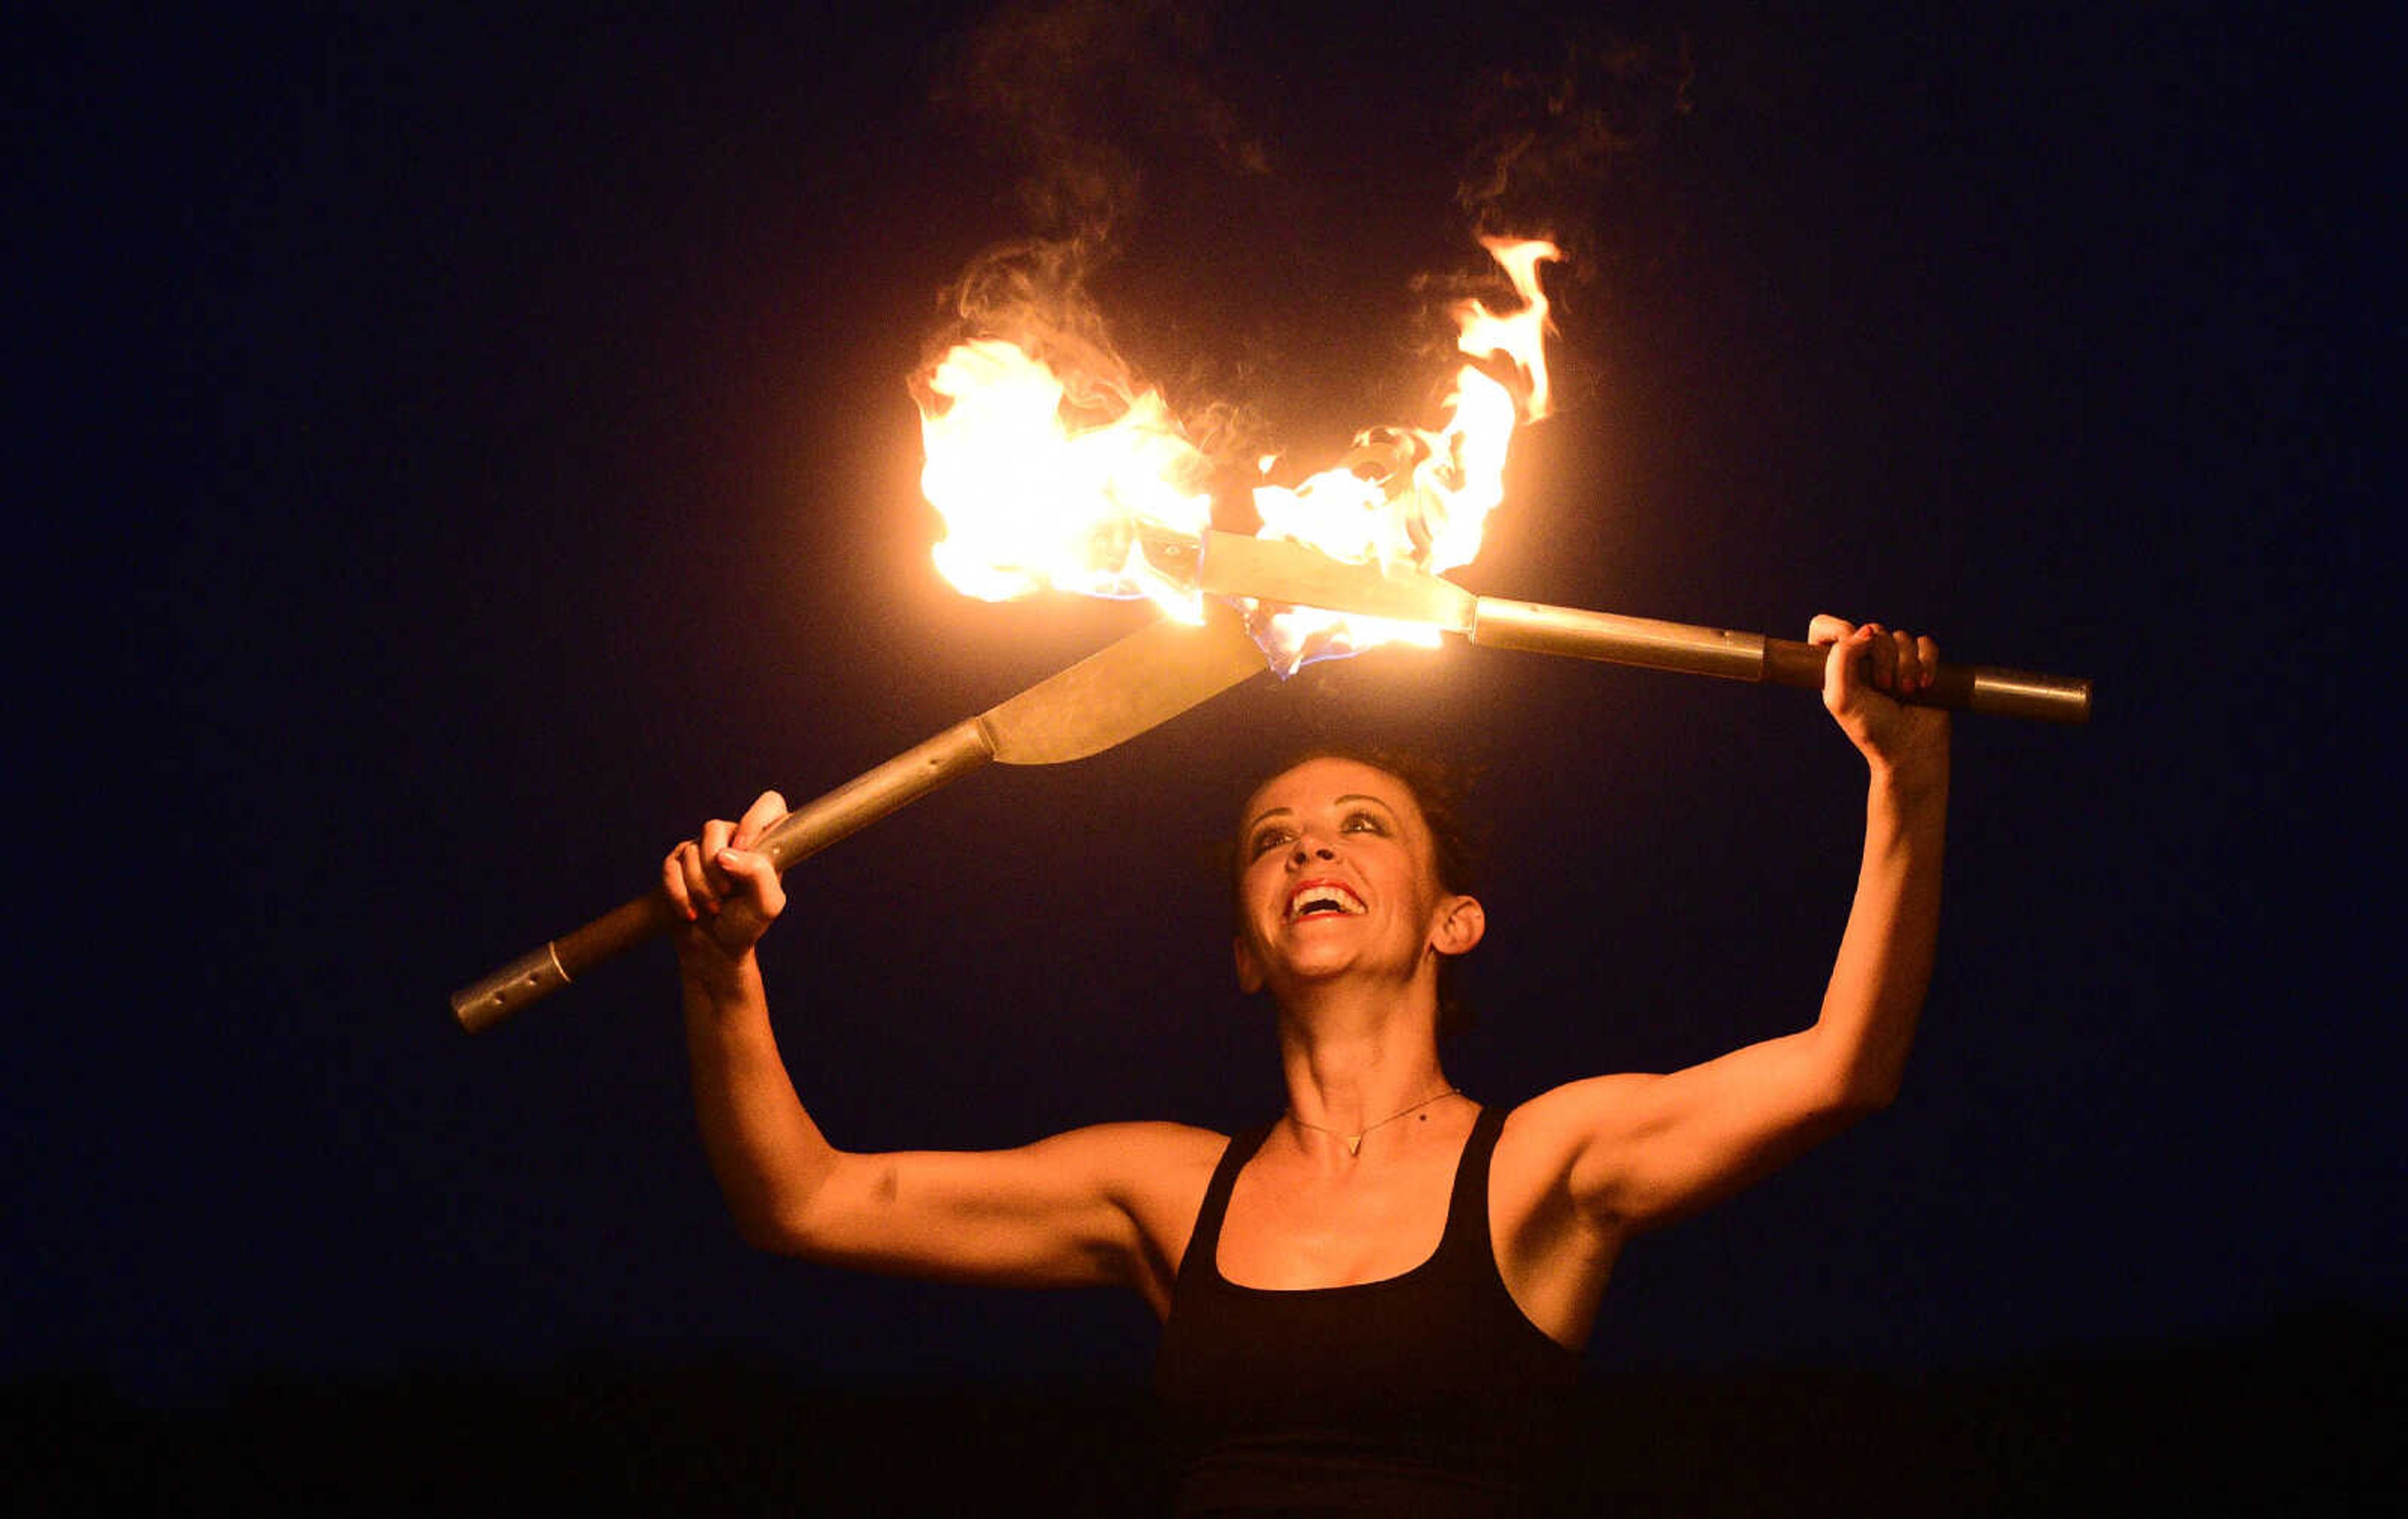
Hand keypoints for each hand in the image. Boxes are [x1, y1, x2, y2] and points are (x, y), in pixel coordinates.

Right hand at [663, 791, 789, 962]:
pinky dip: (679, 893)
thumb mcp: (766, 905)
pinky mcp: (678, 863)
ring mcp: (704, 849)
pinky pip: (670, 866)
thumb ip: (759, 875)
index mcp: (763, 843)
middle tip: (726, 893)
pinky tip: (690, 912)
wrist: (715, 948)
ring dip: (699, 886)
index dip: (755, 820)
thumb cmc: (746, 925)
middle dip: (715, 868)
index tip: (745, 849)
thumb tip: (726, 854)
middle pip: (714, 827)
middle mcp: (734, 839)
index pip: (770, 804)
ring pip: (691, 850)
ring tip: (712, 908)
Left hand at [1807, 616, 1951, 777]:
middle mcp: (1865, 661)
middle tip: (1883, 688)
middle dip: (1882, 659)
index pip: (1824, 628)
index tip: (1849, 645)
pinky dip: (1926, 662)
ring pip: (1901, 637)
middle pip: (1872, 631)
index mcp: (1838, 667)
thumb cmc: (1871, 729)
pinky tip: (1923, 685)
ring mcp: (1894, 661)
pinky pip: (1925, 644)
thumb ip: (1841, 659)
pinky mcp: (1921, 664)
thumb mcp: (1840, 698)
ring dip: (1905, 666)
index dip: (1836, 629)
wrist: (1910, 751)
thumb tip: (1865, 632)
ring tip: (1904, 692)